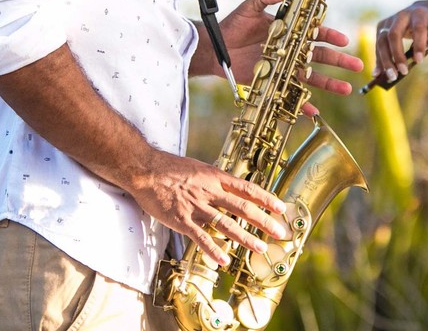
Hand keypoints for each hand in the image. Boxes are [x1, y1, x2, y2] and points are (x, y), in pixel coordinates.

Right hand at [128, 148, 290, 267]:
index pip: (247, 189)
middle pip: (243, 207)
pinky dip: (213, 250)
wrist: (145, 169)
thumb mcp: (199, 168)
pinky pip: (201, 237)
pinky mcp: (182, 220)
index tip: (281, 208)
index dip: (266, 199)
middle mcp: (210, 191)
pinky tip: (224, 260)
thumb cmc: (171, 168)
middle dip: (264, 221)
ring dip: (245, 237)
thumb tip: (230, 187)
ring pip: (226, 224)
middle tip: (280, 232)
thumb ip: (215, 180)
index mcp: (216, 177)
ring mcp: (196, 206)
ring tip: (261, 248)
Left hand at [214, 0, 363, 108]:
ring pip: (312, 76)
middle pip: (320, 56)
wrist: (217, 47)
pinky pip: (291, 94)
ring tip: (347, 89)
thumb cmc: (233, 25)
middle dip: (340, 61)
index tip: (343, 40)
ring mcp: (284, 67)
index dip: (329, 36)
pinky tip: (314, 112)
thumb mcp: (249, 8)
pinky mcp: (274, 81)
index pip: (314, 33)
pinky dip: (302, 105)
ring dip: (330, 84)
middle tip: (358, 66)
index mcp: (289, 30)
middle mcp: (291, 49)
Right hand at [374, 3, 427, 82]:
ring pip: (382, 41)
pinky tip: (377, 74)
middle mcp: (401, 16)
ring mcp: (388, 22)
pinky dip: (378, 61)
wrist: (418, 12)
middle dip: (397, 55)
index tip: (419, 61)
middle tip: (403, 72)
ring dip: (386, 61)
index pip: (418, 28)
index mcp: (418, 14)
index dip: (418, 44)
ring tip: (392, 77)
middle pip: (394, 35)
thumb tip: (415, 60)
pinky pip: (378, 47)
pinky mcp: (380, 29)